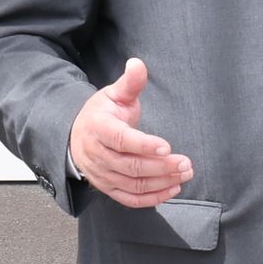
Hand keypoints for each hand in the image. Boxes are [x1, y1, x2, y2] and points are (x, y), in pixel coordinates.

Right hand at [70, 57, 194, 208]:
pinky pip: (130, 199)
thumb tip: (138, 63)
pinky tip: (173, 189)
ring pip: (133, 184)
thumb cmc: (101, 114)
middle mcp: (97, 154)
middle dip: (161, 166)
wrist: (77, 137)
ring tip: (185, 174)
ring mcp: (102, 174)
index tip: (167, 146)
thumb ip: (130, 83)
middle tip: (186, 163)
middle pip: (130, 165)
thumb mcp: (113, 94)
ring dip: (161, 182)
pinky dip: (153, 198)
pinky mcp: (108, 188)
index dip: (144, 145)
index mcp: (98, 128)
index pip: (121, 139)